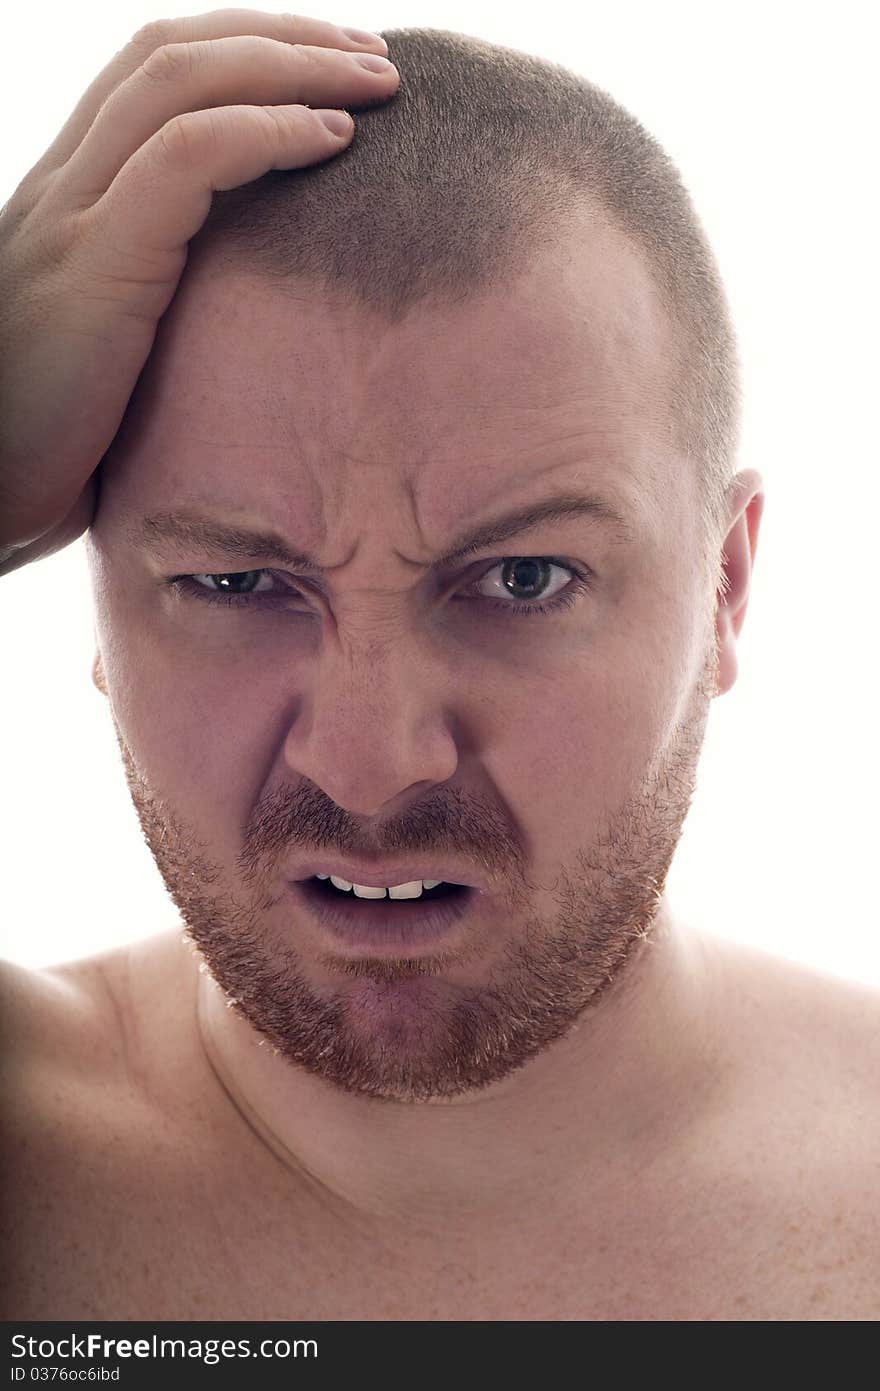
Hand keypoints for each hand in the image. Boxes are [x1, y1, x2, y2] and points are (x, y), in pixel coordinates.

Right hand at [0, 11, 397, 572]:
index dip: (247, 53)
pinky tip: (332, 138)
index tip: (333, 74)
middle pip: (173, 54)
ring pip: (180, 81)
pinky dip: (267, 132)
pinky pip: (185, 158)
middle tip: (376, 57)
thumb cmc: (45, 450)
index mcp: (69, 202)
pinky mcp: (94, 266)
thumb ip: (156, 302)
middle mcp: (62, 188)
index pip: (154, 79)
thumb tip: (241, 310)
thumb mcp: (108, 353)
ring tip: (376, 80)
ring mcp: (71, 218)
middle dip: (285, 39)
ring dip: (293, 66)